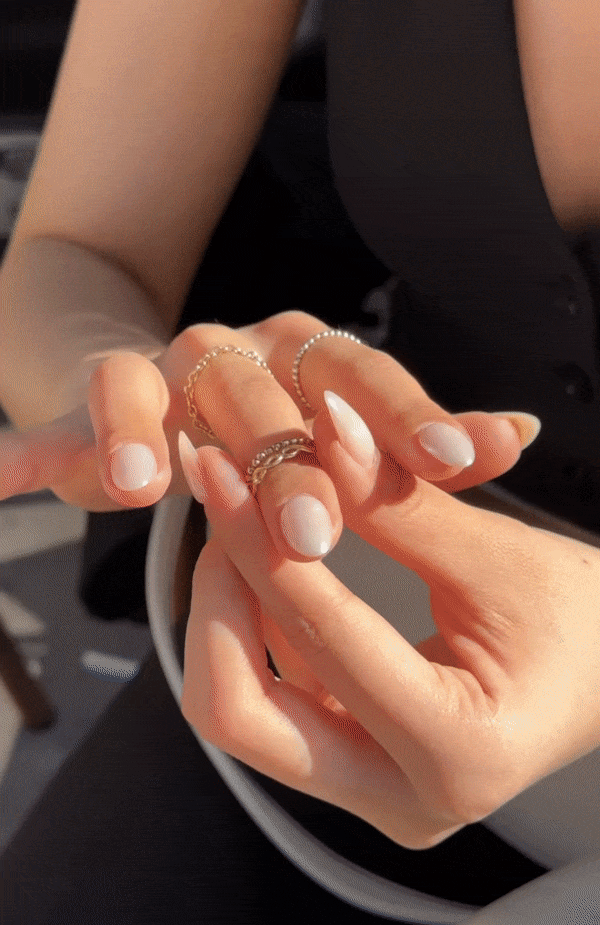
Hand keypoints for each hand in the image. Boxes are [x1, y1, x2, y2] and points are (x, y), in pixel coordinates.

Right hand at [1, 310, 529, 556]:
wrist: (156, 382)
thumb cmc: (264, 421)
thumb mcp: (346, 428)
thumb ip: (420, 439)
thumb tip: (514, 439)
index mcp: (303, 354)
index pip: (362, 375)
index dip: (408, 416)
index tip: (455, 465)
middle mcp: (232, 353)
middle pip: (260, 392)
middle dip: (285, 459)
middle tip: (314, 531)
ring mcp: (156, 372)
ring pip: (150, 386)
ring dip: (145, 433)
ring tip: (146, 482)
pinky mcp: (87, 404)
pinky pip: (58, 424)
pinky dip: (31, 451)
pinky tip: (9, 477)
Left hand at [177, 398, 599, 850]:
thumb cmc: (586, 621)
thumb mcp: (496, 556)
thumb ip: (395, 503)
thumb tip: (319, 432)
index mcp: (458, 753)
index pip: (322, 640)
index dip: (260, 544)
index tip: (222, 472)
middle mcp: (405, 802)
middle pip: (242, 716)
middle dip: (216, 602)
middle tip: (224, 509)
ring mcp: (375, 799)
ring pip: (244, 715)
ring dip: (229, 613)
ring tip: (245, 523)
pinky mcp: (358, 777)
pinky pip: (274, 706)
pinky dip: (259, 634)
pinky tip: (277, 567)